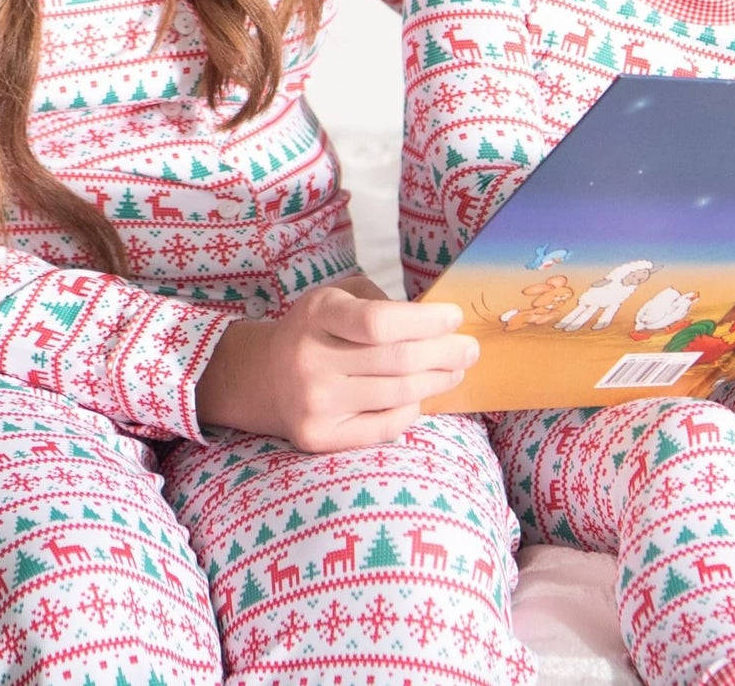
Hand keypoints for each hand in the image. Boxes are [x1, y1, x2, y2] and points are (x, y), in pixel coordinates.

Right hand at [194, 283, 477, 451]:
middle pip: (396, 362)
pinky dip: (412, 409)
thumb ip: (381, 302)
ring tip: (455, 370)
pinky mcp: (319, 438)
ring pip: (397, 395)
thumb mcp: (339, 296)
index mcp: (317, 314)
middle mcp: (310, 359)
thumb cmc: (318, 328)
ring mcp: (313, 404)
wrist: (264, 375)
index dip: (424, 322)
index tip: (454, 317)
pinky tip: (422, 395)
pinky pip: (385, 426)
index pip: (378, 322)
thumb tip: (439, 324)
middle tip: (470, 349)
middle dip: (445, 354)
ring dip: (437, 382)